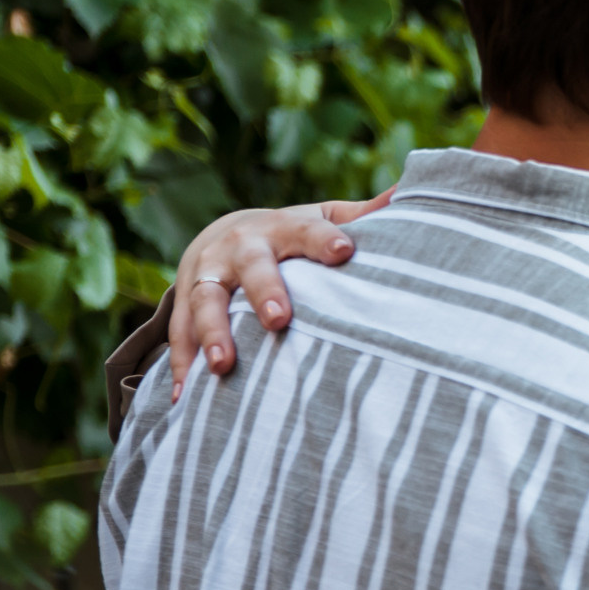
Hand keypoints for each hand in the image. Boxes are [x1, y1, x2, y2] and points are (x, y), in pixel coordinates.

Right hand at [169, 191, 389, 398]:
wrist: (219, 236)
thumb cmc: (288, 235)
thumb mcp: (320, 218)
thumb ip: (361, 216)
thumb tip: (409, 191)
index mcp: (282, 227)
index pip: (306, 229)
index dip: (324, 239)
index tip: (344, 252)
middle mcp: (241, 248)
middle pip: (252, 268)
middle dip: (264, 291)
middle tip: (279, 320)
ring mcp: (208, 276)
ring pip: (206, 302)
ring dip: (212, 333)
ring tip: (222, 365)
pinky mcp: (183, 306)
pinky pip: (178, 336)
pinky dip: (180, 367)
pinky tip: (184, 398)